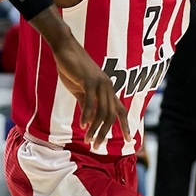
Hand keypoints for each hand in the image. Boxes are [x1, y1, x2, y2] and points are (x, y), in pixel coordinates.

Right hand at [29, 9, 125, 147]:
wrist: (65, 49)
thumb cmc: (73, 69)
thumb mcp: (81, 90)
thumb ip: (86, 104)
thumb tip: (88, 122)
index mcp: (108, 90)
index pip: (120, 110)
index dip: (126, 125)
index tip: (129, 140)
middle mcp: (107, 87)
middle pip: (111, 115)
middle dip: (106, 133)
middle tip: (97, 146)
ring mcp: (100, 83)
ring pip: (102, 111)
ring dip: (96, 129)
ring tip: (89, 141)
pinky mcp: (89, 80)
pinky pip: (90, 102)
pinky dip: (87, 115)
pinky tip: (83, 126)